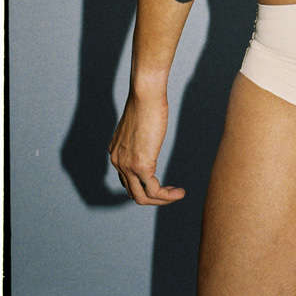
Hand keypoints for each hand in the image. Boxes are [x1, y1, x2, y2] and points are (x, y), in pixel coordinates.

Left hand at [109, 89, 184, 205]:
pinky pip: (154, 190)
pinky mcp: (142, 165)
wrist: (145, 94)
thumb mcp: (140, 124)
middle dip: (152, 197)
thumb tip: (149, 138)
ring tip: (177, 195)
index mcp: (116, 152)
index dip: (144, 185)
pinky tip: (179, 193)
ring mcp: (128, 165)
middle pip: (133, 191)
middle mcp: (118, 161)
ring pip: (142, 197)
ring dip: (161, 200)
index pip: (127, 179)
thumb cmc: (146, 101)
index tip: (161, 183)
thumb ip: (141, 136)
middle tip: (170, 193)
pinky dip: (167, 196)